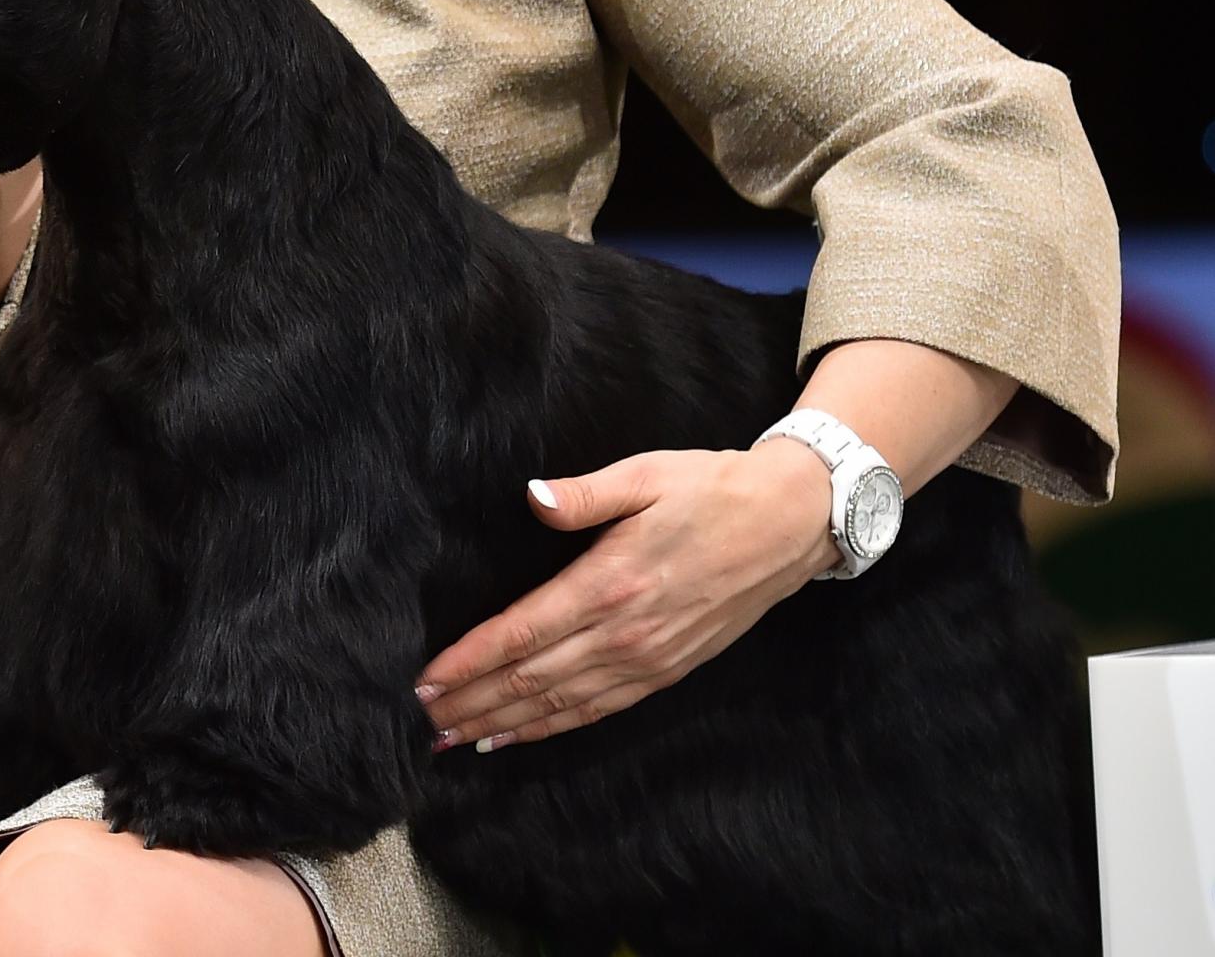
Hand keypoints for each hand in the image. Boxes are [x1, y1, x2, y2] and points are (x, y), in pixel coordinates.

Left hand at [416, 440, 838, 750]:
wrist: (791, 525)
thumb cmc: (711, 491)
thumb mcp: (645, 475)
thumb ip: (583, 493)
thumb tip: (533, 497)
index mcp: (609, 583)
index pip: (521, 632)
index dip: (470, 660)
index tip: (426, 678)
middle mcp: (625, 633)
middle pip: (530, 678)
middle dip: (473, 701)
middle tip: (424, 720)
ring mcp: (648, 659)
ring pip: (561, 702)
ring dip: (505, 723)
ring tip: (457, 738)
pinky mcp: (668, 670)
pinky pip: (600, 708)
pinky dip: (555, 726)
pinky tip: (522, 735)